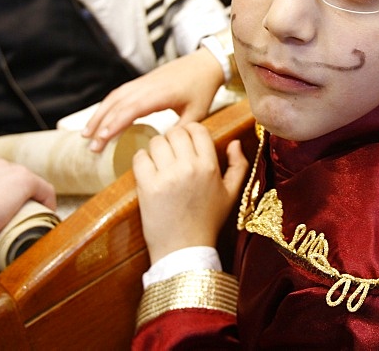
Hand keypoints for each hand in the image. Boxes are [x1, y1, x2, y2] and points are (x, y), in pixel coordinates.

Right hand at [84, 48, 224, 151]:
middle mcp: (146, 86)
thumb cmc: (202, 88)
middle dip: (100, 125)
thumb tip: (165, 148)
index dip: (114, 124)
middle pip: (116, 104)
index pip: (130, 110)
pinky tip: (101, 117)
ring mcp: (142, 82)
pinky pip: (120, 93)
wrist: (206, 64)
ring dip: (99, 114)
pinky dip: (107, 105)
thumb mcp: (197, 112)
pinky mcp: (142, 82)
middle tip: (90, 146)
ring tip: (87, 134)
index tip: (101, 140)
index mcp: (159, 94)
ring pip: (114, 97)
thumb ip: (181, 130)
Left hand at [133, 123, 248, 263]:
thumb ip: (239, 165)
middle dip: (172, 139)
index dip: (190, 131)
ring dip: (156, 149)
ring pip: (156, 142)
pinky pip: (139, 158)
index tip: (186, 141)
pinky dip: (141, 160)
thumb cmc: (207, 221)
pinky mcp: (148, 186)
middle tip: (171, 153)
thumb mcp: (231, 194)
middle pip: (175, 132)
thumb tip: (235, 142)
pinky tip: (148, 171)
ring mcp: (167, 176)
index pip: (197, 129)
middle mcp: (189, 168)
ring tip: (159, 162)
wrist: (185, 249)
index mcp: (210, 166)